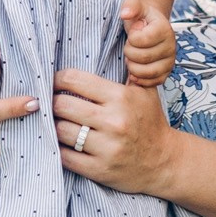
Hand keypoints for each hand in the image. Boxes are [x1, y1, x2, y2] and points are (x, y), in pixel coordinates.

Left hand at [53, 68, 179, 194]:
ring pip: (60, 131)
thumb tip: (104, 47)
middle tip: (51, 103)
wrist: (164, 161)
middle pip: (62, 105)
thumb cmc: (149, 121)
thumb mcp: (143, 90)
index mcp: (121, 97)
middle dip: (53, 103)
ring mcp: (106, 147)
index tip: (55, 83)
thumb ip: (126, 68)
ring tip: (56, 122)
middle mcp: (113, 121)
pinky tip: (62, 142)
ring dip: (54, 126)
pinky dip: (59, 149)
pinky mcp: (100, 170)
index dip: (58, 79)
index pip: (74, 80)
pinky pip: (65, 156)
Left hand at [120, 0, 176, 87]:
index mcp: (164, 29)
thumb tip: (125, 13)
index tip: (132, 34)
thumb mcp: (136, 7)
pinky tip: (134, 69)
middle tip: (129, 47)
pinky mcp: (165, 75)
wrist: (150, 29)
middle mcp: (171, 47)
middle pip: (142, 57)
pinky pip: (150, 83)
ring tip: (131, 57)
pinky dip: (138, 78)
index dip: (131, 39)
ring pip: (146, 72)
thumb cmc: (141, 18)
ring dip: (132, 66)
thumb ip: (131, 5)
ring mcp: (169, 62)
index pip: (140, 40)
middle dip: (129, 52)